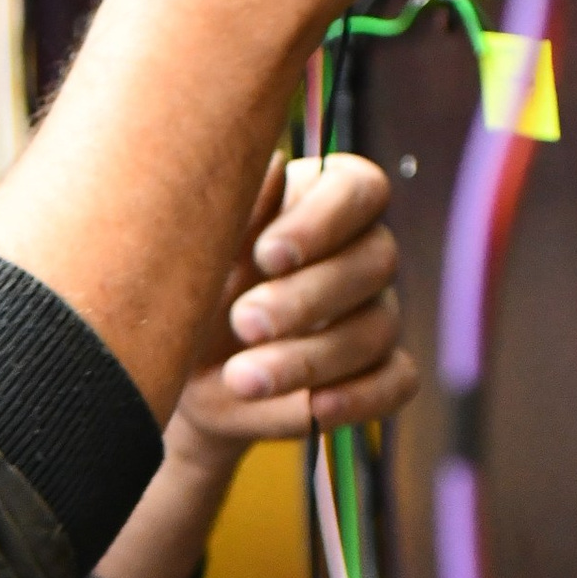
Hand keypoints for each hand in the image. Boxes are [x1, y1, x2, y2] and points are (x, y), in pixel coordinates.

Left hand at [91, 156, 417, 577]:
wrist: (180, 371)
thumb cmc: (193, 289)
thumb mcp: (200, 254)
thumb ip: (237, 214)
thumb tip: (268, 168)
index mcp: (325, 200)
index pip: (360, 190)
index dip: (323, 222)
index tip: (268, 255)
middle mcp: (363, 252)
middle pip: (376, 261)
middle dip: (307, 298)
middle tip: (243, 323)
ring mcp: (377, 313)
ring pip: (376, 328)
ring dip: (310, 359)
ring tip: (242, 379)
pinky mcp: (379, 372)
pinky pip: (396, 382)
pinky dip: (360, 398)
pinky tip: (316, 409)